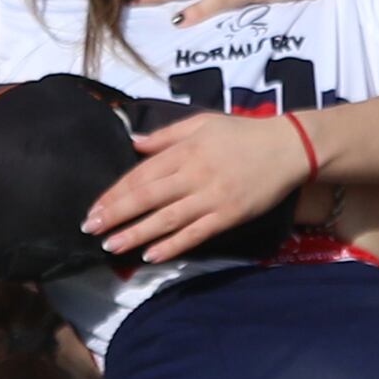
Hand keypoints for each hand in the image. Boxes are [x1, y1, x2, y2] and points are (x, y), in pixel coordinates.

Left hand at [82, 110, 309, 263]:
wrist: (289, 148)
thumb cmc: (243, 134)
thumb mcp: (202, 123)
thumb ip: (166, 136)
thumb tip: (134, 142)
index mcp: (186, 150)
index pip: (142, 174)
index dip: (115, 192)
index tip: (94, 207)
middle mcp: (195, 174)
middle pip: (148, 197)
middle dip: (116, 214)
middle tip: (90, 228)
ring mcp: (212, 197)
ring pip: (167, 219)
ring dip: (136, 233)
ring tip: (111, 245)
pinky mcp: (229, 215)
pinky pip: (196, 234)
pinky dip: (172, 245)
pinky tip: (151, 255)